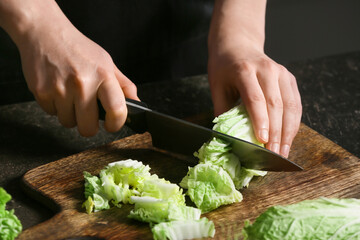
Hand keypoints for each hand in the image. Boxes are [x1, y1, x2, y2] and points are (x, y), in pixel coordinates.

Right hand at [5, 1, 138, 136]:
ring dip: (70, 114)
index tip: (113, 124)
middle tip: (88, 113)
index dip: (116, 124)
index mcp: (103, 75)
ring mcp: (60, 89)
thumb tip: (136, 105)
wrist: (44, 32)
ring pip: (68, 123)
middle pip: (88, 128)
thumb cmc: (78, 49)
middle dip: (89, 125)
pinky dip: (55, 106)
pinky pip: (52, 114)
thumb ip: (124, 86)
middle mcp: (82, 83)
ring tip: (70, 95)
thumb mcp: (106, 62)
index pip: (117, 111)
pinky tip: (57, 89)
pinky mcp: (41, 92)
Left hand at [208, 46, 301, 157]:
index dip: (261, 121)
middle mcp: (266, 69)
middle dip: (276, 133)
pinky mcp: (289, 78)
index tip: (263, 141)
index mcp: (244, 70)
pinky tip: (288, 137)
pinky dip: (294, 123)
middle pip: (276, 104)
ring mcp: (281, 72)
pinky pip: (296, 103)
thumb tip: (228, 138)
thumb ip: (223, 111)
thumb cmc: (224, 68)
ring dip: (288, 132)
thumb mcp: (216, 87)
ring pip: (290, 106)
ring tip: (283, 151)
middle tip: (273, 154)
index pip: (255, 98)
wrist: (238, 45)